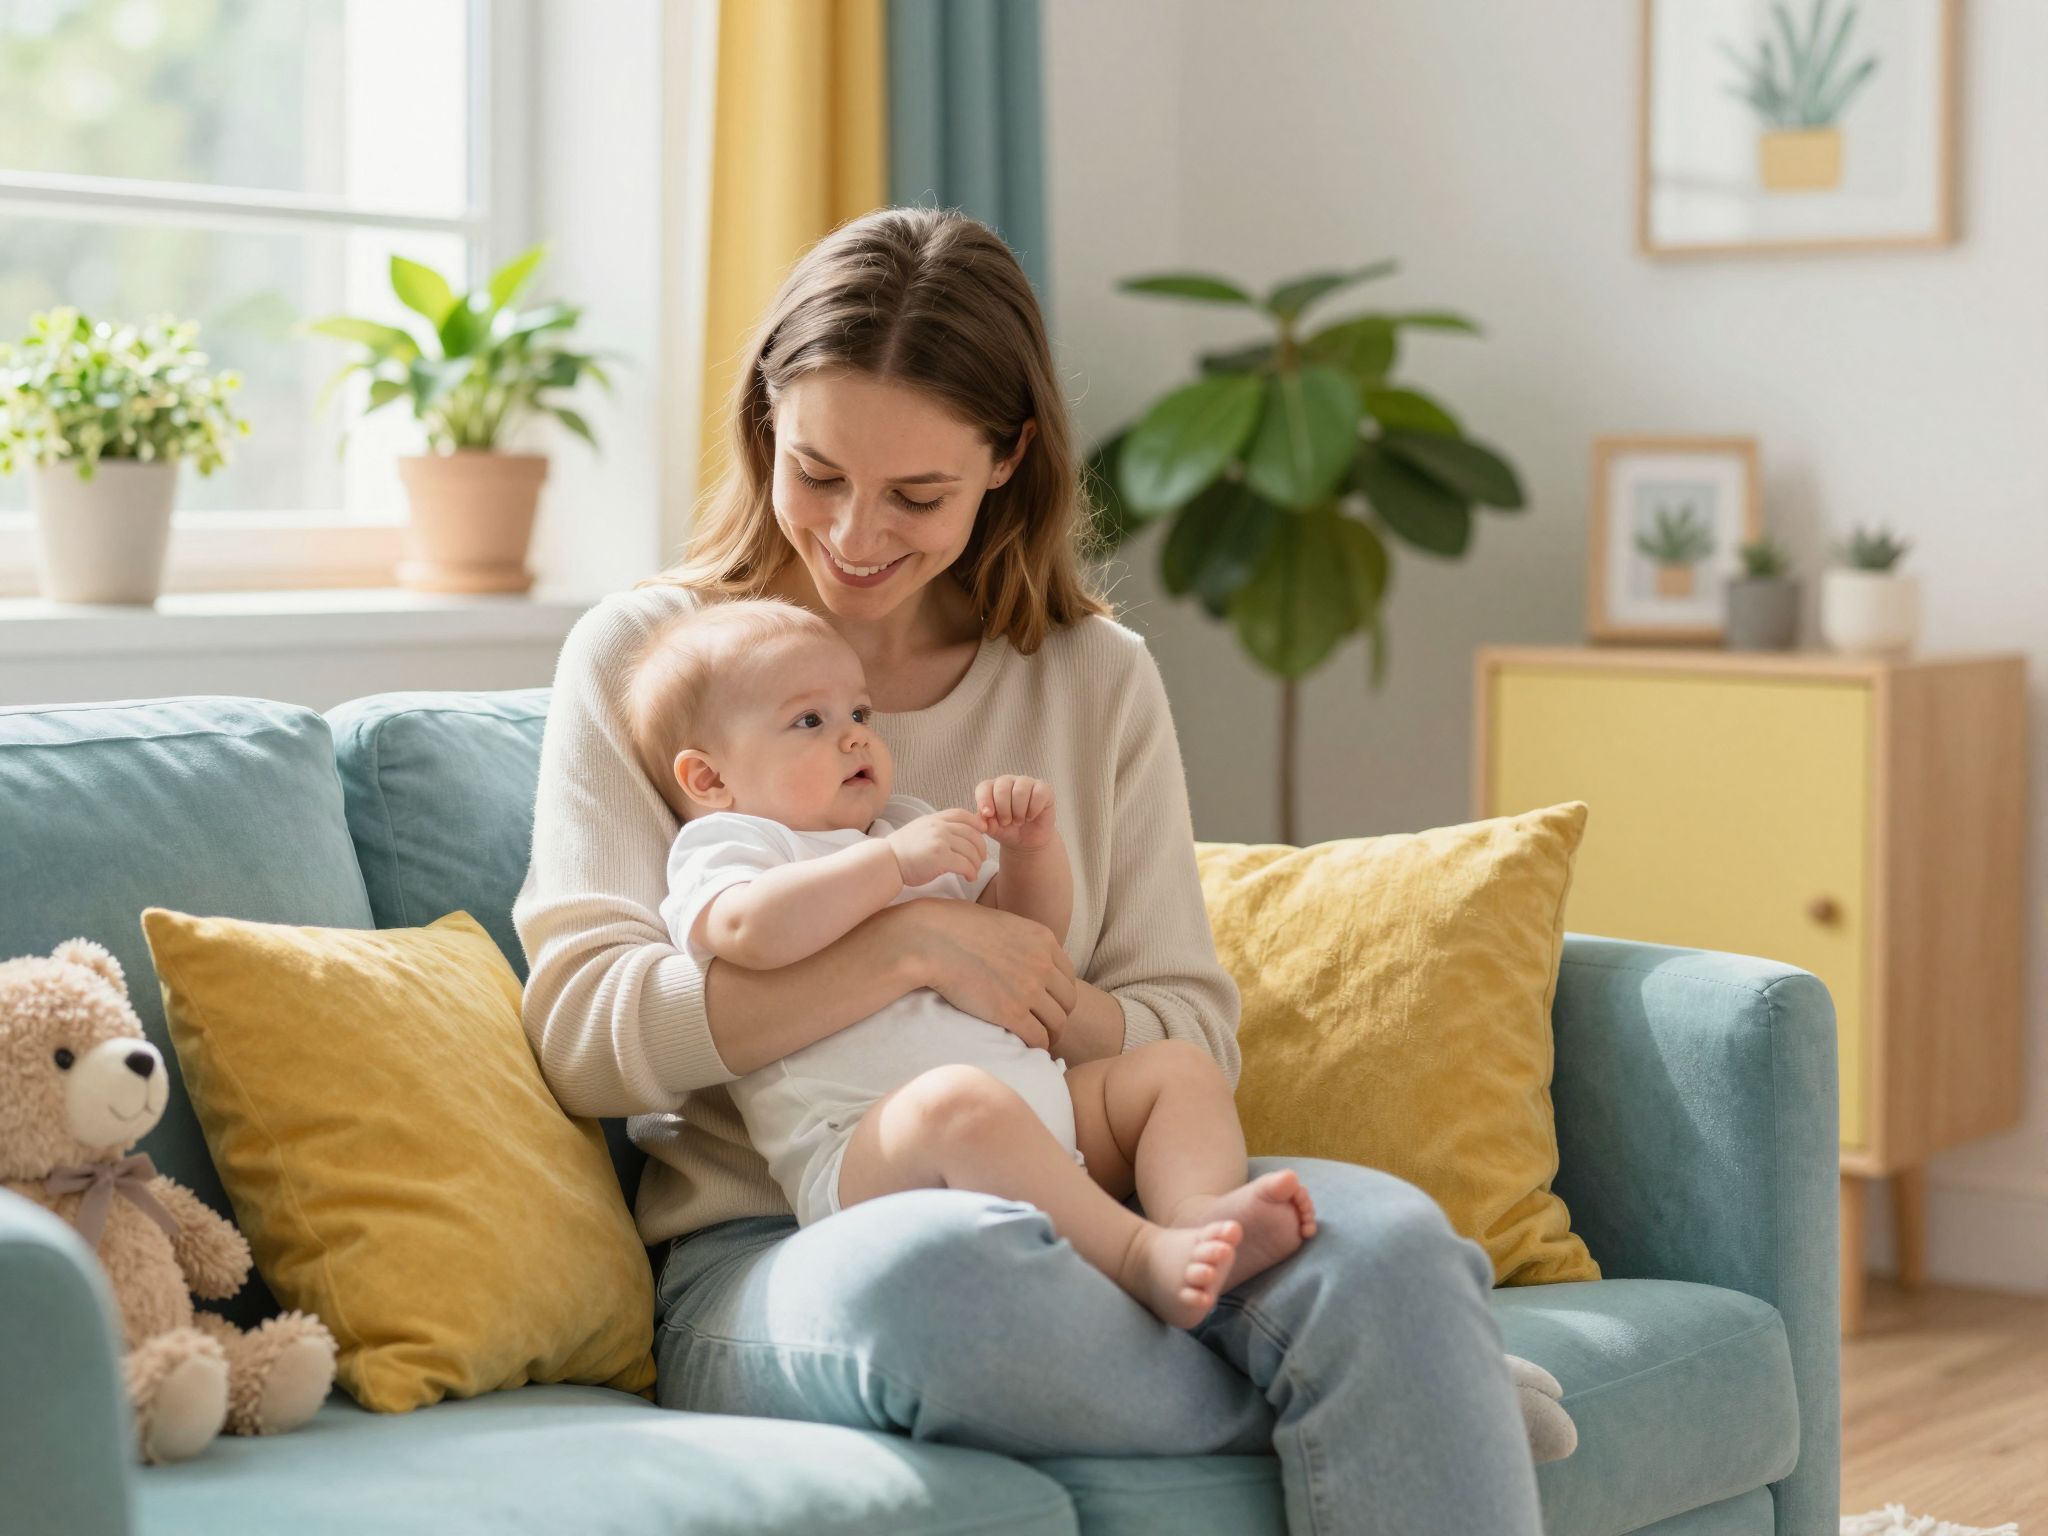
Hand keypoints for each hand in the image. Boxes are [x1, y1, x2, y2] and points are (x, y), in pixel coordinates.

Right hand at [885, 809, 987, 888]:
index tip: (983, 834)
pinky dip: (971, 872)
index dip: (977, 823)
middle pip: (972, 834)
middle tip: (981, 859)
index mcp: (934, 818)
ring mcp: (940, 841)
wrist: (887, 862)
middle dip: (980, 848)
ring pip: (971, 851)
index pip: (963, 814)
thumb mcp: (920, 829)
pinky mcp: (940, 858)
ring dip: (976, 863)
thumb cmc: (902, 851)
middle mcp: (938, 827)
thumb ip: (937, 828)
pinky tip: (969, 877)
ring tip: (974, 871)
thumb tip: (958, 832)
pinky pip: (965, 864)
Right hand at [898, 898, 1075, 1052]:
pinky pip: (1038, 1038)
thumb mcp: (1001, 923)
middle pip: (1067, 1001)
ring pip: (1057, 1023)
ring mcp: (1029, 989)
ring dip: (1050, 1034)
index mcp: (1043, 939)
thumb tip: (1016, 953)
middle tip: (1045, 1026)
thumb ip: (1019, 940)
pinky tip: (1025, 1047)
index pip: (1067, 976)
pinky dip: (1036, 1047)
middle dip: (1059, 1015)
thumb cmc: (954, 926)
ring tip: (1038, 1040)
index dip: (1059, 994)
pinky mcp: (1011, 1013)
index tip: (1048, 1004)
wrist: (932, 940)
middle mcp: (1043, 964)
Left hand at [973, 775, 1055, 850]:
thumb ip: (984, 821)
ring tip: (1019, 821)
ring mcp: (1027, 783)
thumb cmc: (1006, 830)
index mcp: (992, 788)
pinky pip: (1038, 794)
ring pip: (1020, 791)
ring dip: (1018, 811)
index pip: (984, 787)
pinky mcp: (1044, 789)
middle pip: (1002, 788)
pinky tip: (1031, 816)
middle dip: (1003, 809)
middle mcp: (1008, 781)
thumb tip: (985, 815)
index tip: (988, 815)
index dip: (984, 800)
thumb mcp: (991, 829)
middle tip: (1006, 822)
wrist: (1027, 840)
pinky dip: (1033, 809)